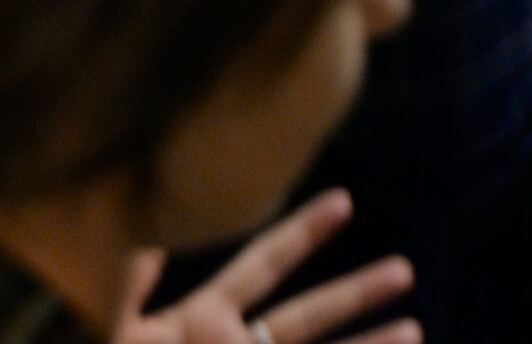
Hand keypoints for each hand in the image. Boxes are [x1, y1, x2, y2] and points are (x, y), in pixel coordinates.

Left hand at [116, 189, 416, 343]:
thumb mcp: (114, 334)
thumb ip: (129, 291)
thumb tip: (145, 240)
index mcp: (198, 322)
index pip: (260, 266)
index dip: (300, 234)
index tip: (344, 202)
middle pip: (305, 316)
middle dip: (354, 295)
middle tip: (405, 270)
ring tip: (417, 332)